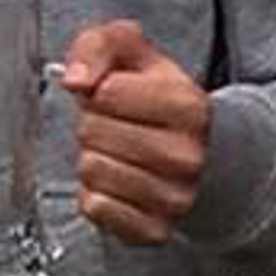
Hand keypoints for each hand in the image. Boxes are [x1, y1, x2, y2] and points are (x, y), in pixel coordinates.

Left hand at [60, 18, 212, 248]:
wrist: (200, 154)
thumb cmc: (159, 101)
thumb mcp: (134, 55)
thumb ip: (99, 46)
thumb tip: (75, 78)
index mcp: (188, 106)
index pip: (105, 92)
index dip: (100, 90)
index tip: (116, 95)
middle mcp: (187, 156)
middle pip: (92, 131)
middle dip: (93, 124)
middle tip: (116, 126)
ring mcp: (174, 198)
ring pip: (91, 170)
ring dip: (93, 158)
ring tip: (119, 153)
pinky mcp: (154, 229)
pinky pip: (95, 207)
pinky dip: (95, 194)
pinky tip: (117, 182)